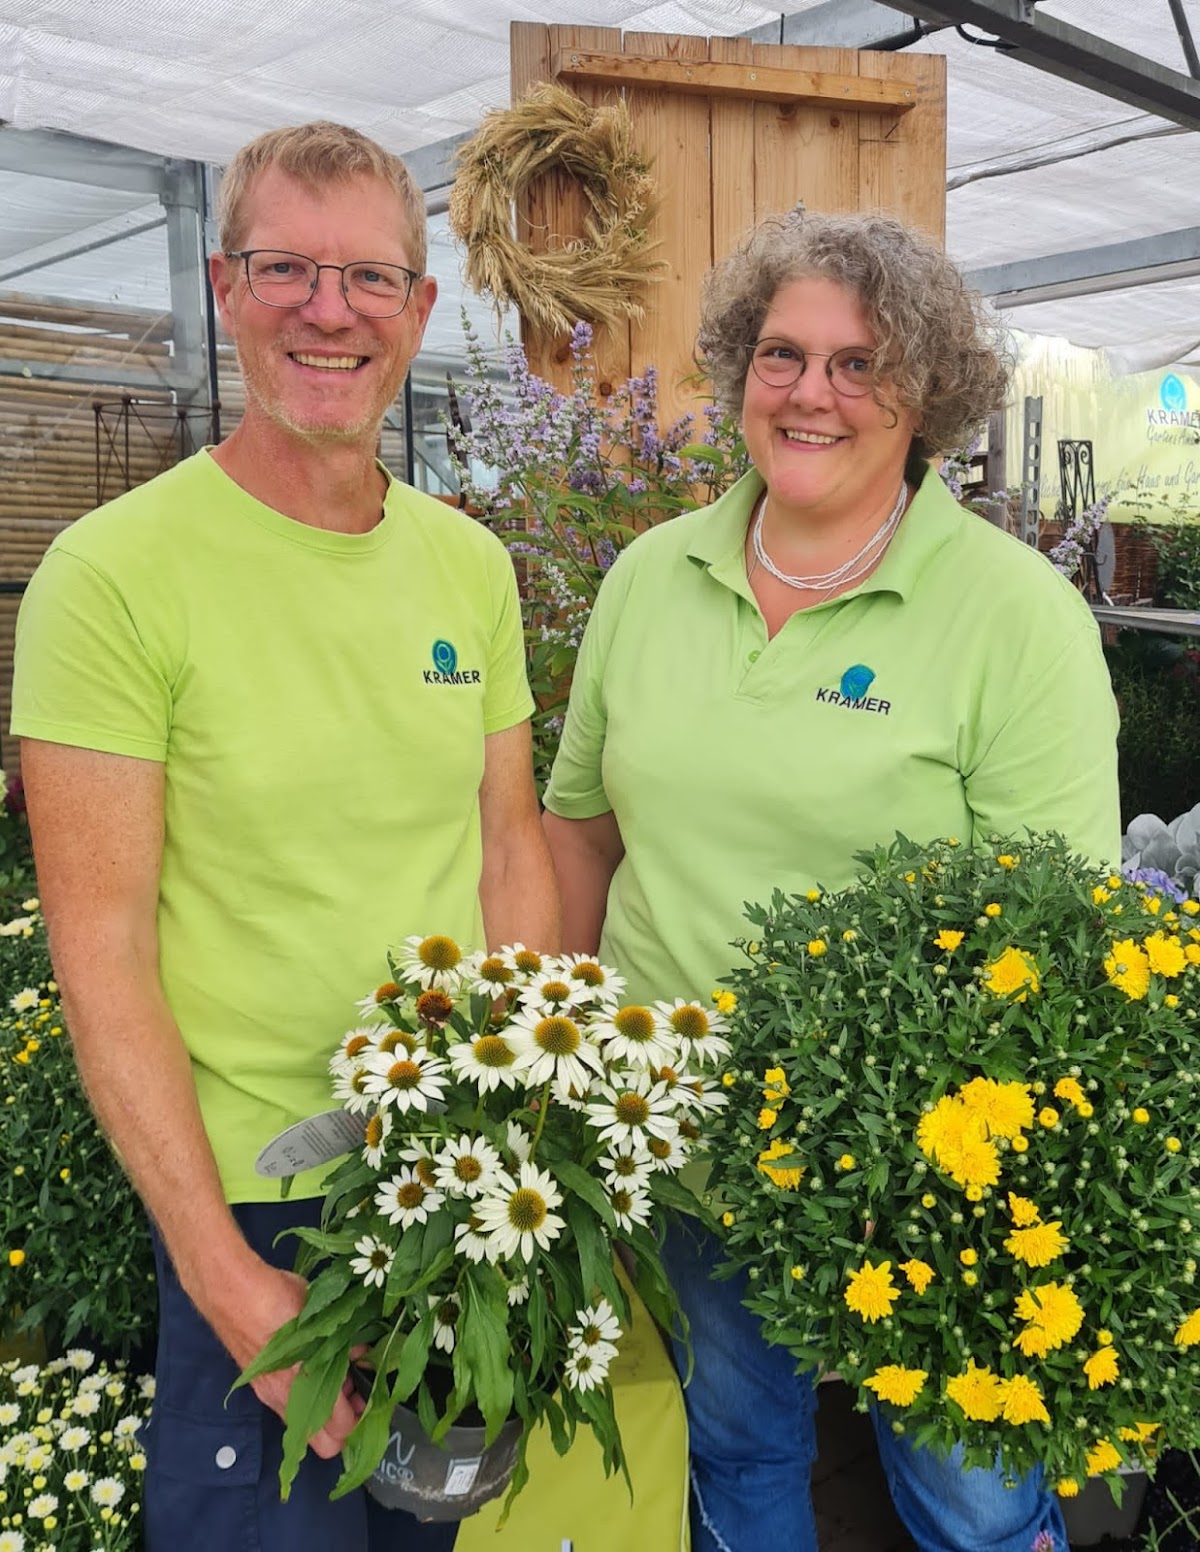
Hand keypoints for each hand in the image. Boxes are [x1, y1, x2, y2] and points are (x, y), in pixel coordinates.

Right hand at [203, 1257, 362, 1458]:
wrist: (232, 1292)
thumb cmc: (279, 1298)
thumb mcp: (321, 1315)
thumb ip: (345, 1341)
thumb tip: (364, 1354)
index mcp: (306, 1382)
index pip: (341, 1430)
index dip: (363, 1417)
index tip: (372, 1394)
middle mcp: (287, 1399)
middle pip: (324, 1446)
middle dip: (345, 1427)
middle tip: (357, 1393)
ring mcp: (270, 1397)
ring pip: (306, 1430)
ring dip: (326, 1413)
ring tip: (339, 1377)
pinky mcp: (261, 1388)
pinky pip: (291, 1410)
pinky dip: (307, 1400)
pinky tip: (315, 1370)